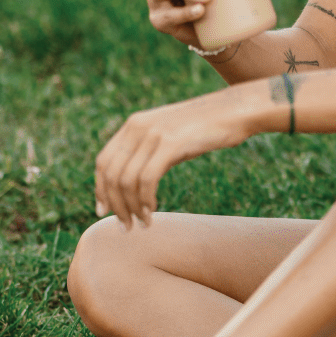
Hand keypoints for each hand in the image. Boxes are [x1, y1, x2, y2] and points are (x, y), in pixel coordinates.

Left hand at [94, 89, 254, 226]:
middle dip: (115, 205)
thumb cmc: (206, 128)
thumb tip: (134, 183)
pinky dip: (145, 201)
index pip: (103, 161)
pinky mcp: (170, 143)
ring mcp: (153, 134)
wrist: (235, 110)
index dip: (100, 189)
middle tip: (125, 226)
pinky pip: (146, 179)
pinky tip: (152, 212)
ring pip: (126, 180)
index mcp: (133, 125)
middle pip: (111, 174)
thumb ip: (149, 152)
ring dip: (131, 208)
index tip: (104, 212)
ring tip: (142, 224)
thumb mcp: (169, 136)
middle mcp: (137, 127)